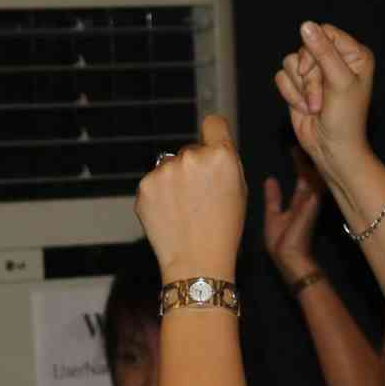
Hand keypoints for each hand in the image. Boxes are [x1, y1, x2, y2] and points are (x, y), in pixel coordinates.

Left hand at [134, 114, 245, 281]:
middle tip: (201, 198)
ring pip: (170, 166)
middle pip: (190, 150)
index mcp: (221, 156)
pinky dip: (160, 196)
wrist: (197, 262)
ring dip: (175, 181)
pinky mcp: (144, 186)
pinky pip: (154, 182)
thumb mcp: (239, 192)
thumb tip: (212, 146)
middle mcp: (191, 157)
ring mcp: (164, 171)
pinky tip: (171, 215)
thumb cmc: (223, 231)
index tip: (211, 143)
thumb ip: (225, 164)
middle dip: (194, 168)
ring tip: (185, 210)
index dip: (213, 134)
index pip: (213, 123)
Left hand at [262, 154, 324, 283]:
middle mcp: (308, 201)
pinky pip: (315, 181)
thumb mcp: (273, 216)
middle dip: (307, 157)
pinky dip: (313, 168)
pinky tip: (311, 154)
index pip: (302, 180)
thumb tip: (271, 179)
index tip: (296, 150)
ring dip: (311, 159)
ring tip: (308, 141)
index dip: (300, 165)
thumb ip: (273, 199)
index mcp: (300, 204)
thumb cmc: (281, 244)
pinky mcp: (313, 201)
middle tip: (304, 139)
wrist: (289, 258)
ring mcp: (312, 201)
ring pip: (315, 174)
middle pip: (310, 174)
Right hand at [275, 21, 373, 185]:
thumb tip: (306, 25)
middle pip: (305, 47)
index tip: (319, 72)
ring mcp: (316, 72)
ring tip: (315, 107)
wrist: (332, 149)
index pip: (325, 32)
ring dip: (300, 89)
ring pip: (291, 62)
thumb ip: (323, 52)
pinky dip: (290, 95)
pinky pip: (281, 76)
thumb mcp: (339, 82)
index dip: (316, 50)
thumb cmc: (345, 119)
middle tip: (320, 101)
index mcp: (354, 54)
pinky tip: (304, 109)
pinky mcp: (298, 85)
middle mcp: (335, 59)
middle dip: (309, 78)